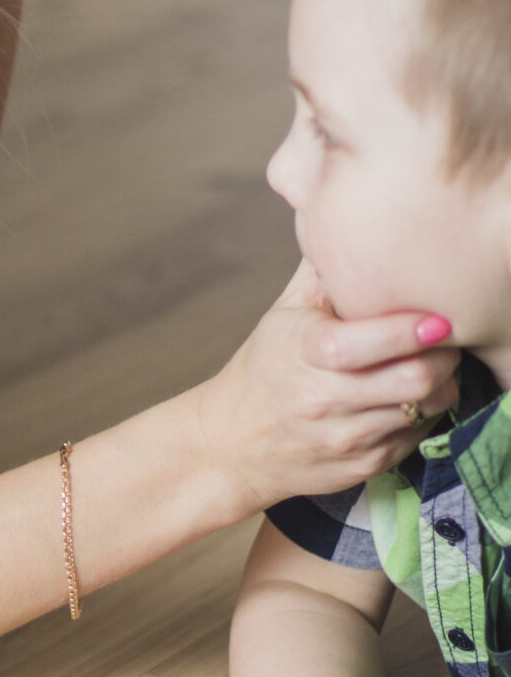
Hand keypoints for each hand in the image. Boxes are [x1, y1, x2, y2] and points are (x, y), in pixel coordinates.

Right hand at [199, 263, 459, 515]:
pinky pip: (418, 435)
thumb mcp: (281, 314)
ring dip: (441, 383)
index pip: (373, 343)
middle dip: (444, 355)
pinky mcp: (364, 465)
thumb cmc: (264, 369)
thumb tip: (341, 211)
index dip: (415, 329)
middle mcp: (325, 399)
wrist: (231, 444)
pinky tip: (408, 396)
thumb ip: (320, 268)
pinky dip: (424, 413)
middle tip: (445, 338)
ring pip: (426, 408)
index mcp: (306, 352)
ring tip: (430, 364)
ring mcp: (346, 437)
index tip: (438, 318)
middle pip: (416, 379)